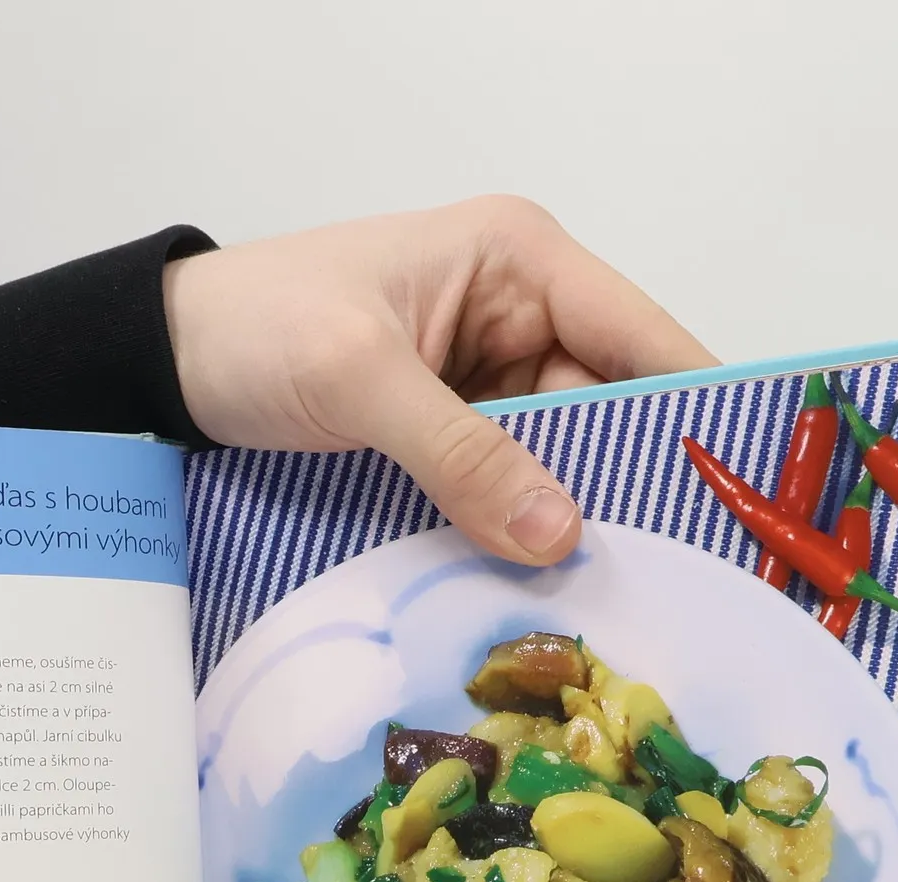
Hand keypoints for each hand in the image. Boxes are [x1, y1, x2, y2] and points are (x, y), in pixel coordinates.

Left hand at [165, 195, 712, 564]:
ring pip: (557, 465)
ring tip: (604, 605)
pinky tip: (533, 592)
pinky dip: (513, 535)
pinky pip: (503, 491)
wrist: (162, 363)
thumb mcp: (361, 380)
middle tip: (667, 586)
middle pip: (608, 414)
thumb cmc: (257, 327)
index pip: (643, 337)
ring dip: (564, 527)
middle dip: (624, 491)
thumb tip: (560, 537)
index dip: (692, 413)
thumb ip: (461, 454)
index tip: (735, 498)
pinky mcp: (446, 437)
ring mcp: (484, 382)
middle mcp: (520, 316)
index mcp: (520, 261)